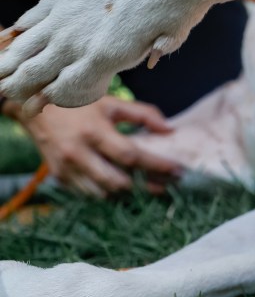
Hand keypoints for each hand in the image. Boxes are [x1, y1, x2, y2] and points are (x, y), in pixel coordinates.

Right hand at [14, 96, 182, 196]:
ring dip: (128, 194)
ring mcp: (66, 168)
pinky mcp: (59, 176)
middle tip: (168, 186)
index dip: (157, 166)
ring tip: (150, 189)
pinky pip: (88, 193)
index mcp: (94, 132)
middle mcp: (78, 153)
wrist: (34, 106)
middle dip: (146, 187)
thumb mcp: (113, 103)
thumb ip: (144, 114)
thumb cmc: (79, 103)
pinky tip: (124, 188)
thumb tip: (170, 130)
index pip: (131, 156)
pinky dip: (108, 193)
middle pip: (118, 182)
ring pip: (103, 193)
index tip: (178, 171)